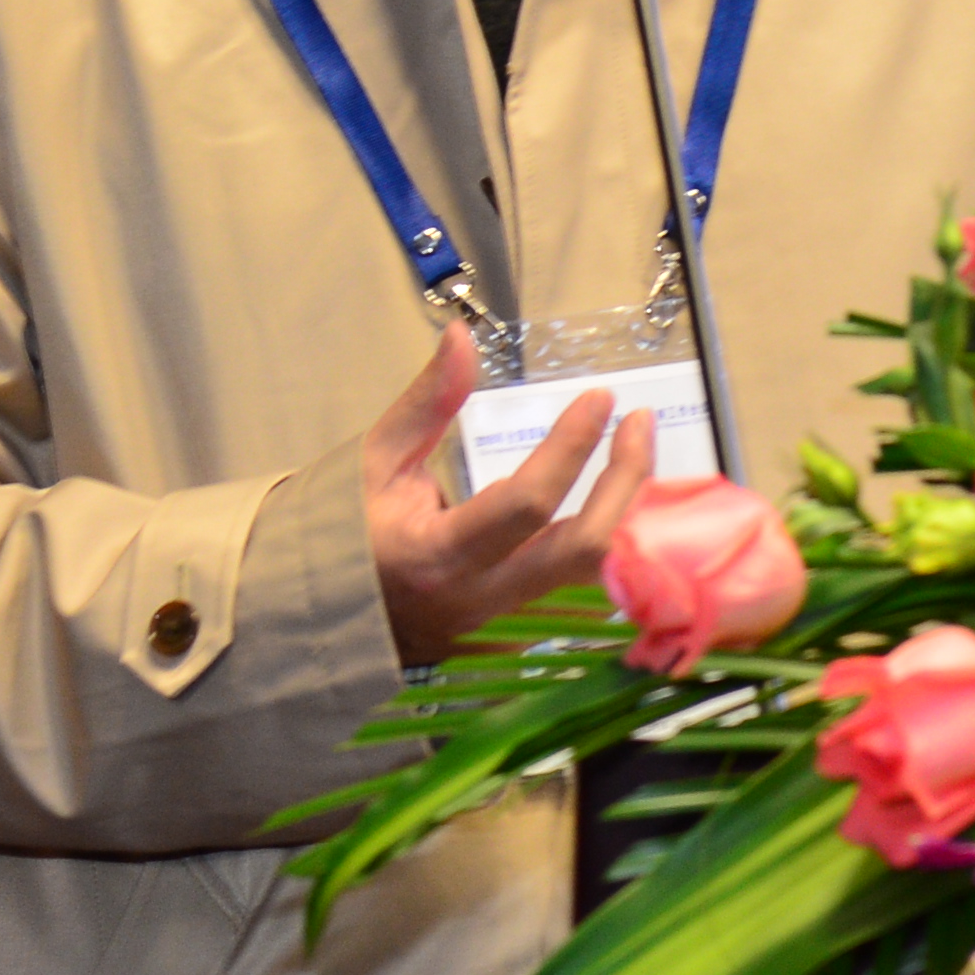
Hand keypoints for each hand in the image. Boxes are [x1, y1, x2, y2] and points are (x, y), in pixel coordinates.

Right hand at [367, 322, 660, 667]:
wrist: (338, 617)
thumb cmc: (352, 532)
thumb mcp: (379, 459)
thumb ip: (428, 402)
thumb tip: (461, 336)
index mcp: (438, 555)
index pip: (527, 504)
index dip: (571, 447)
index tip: (598, 399)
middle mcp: (483, 598)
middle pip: (585, 549)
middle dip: (625, 481)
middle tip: (637, 424)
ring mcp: (509, 626)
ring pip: (599, 576)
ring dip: (628, 511)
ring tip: (634, 455)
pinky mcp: (525, 637)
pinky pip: (587, 589)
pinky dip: (612, 540)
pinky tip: (619, 500)